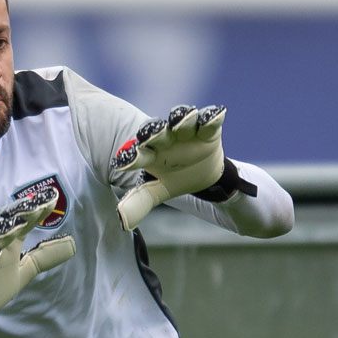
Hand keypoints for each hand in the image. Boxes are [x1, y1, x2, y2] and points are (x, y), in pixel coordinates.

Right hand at [0, 187, 76, 323]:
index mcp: (8, 240)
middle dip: (18, 212)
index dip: (37, 209)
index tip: (52, 197)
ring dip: (1, 231)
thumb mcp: (26, 269)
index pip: (24, 220)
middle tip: (34, 206)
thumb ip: (45, 255)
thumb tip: (72, 244)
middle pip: (4, 222)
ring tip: (16, 227)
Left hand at [112, 105, 227, 230]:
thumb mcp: (156, 192)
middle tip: (150, 133)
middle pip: (157, 131)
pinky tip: (214, 116)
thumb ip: (138, 203)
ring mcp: (186, 133)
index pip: (137, 154)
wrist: (200, 175)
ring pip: (182, 121)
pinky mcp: (207, 131)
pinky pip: (209, 122)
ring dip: (182, 119)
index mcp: (150, 154)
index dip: (131, 157)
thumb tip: (122, 221)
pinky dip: (212, 118)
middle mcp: (165, 139)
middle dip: (154, 131)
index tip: (124, 162)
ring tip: (182, 119)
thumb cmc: (171, 179)